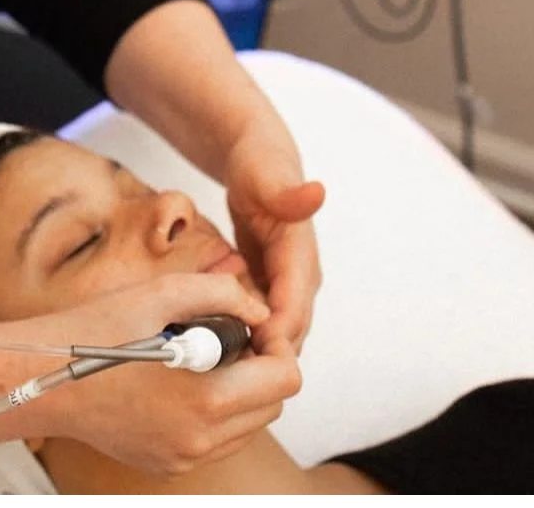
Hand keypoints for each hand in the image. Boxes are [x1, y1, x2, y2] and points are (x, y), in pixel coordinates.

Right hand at [34, 272, 301, 477]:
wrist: (44, 377)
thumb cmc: (96, 331)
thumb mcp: (160, 293)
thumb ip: (222, 294)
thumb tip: (259, 311)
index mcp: (205, 400)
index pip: (285, 380)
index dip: (277, 344)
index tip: (252, 324)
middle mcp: (200, 440)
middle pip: (272, 405)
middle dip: (261, 365)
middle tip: (227, 333)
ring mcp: (184, 457)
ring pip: (248, 425)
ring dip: (241, 389)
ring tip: (201, 354)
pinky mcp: (167, 464)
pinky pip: (216, 439)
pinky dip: (214, 409)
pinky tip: (181, 380)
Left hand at [221, 126, 324, 353]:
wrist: (258, 156)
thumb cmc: (259, 160)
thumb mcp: (265, 171)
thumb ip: (285, 190)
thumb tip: (317, 193)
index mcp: (301, 254)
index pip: (292, 310)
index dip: (272, 341)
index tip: (242, 363)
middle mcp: (301, 274)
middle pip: (288, 332)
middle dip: (262, 357)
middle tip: (221, 377)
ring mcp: (288, 282)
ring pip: (277, 332)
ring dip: (254, 352)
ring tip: (215, 371)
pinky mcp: (273, 284)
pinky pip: (263, 320)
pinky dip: (246, 335)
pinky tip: (217, 349)